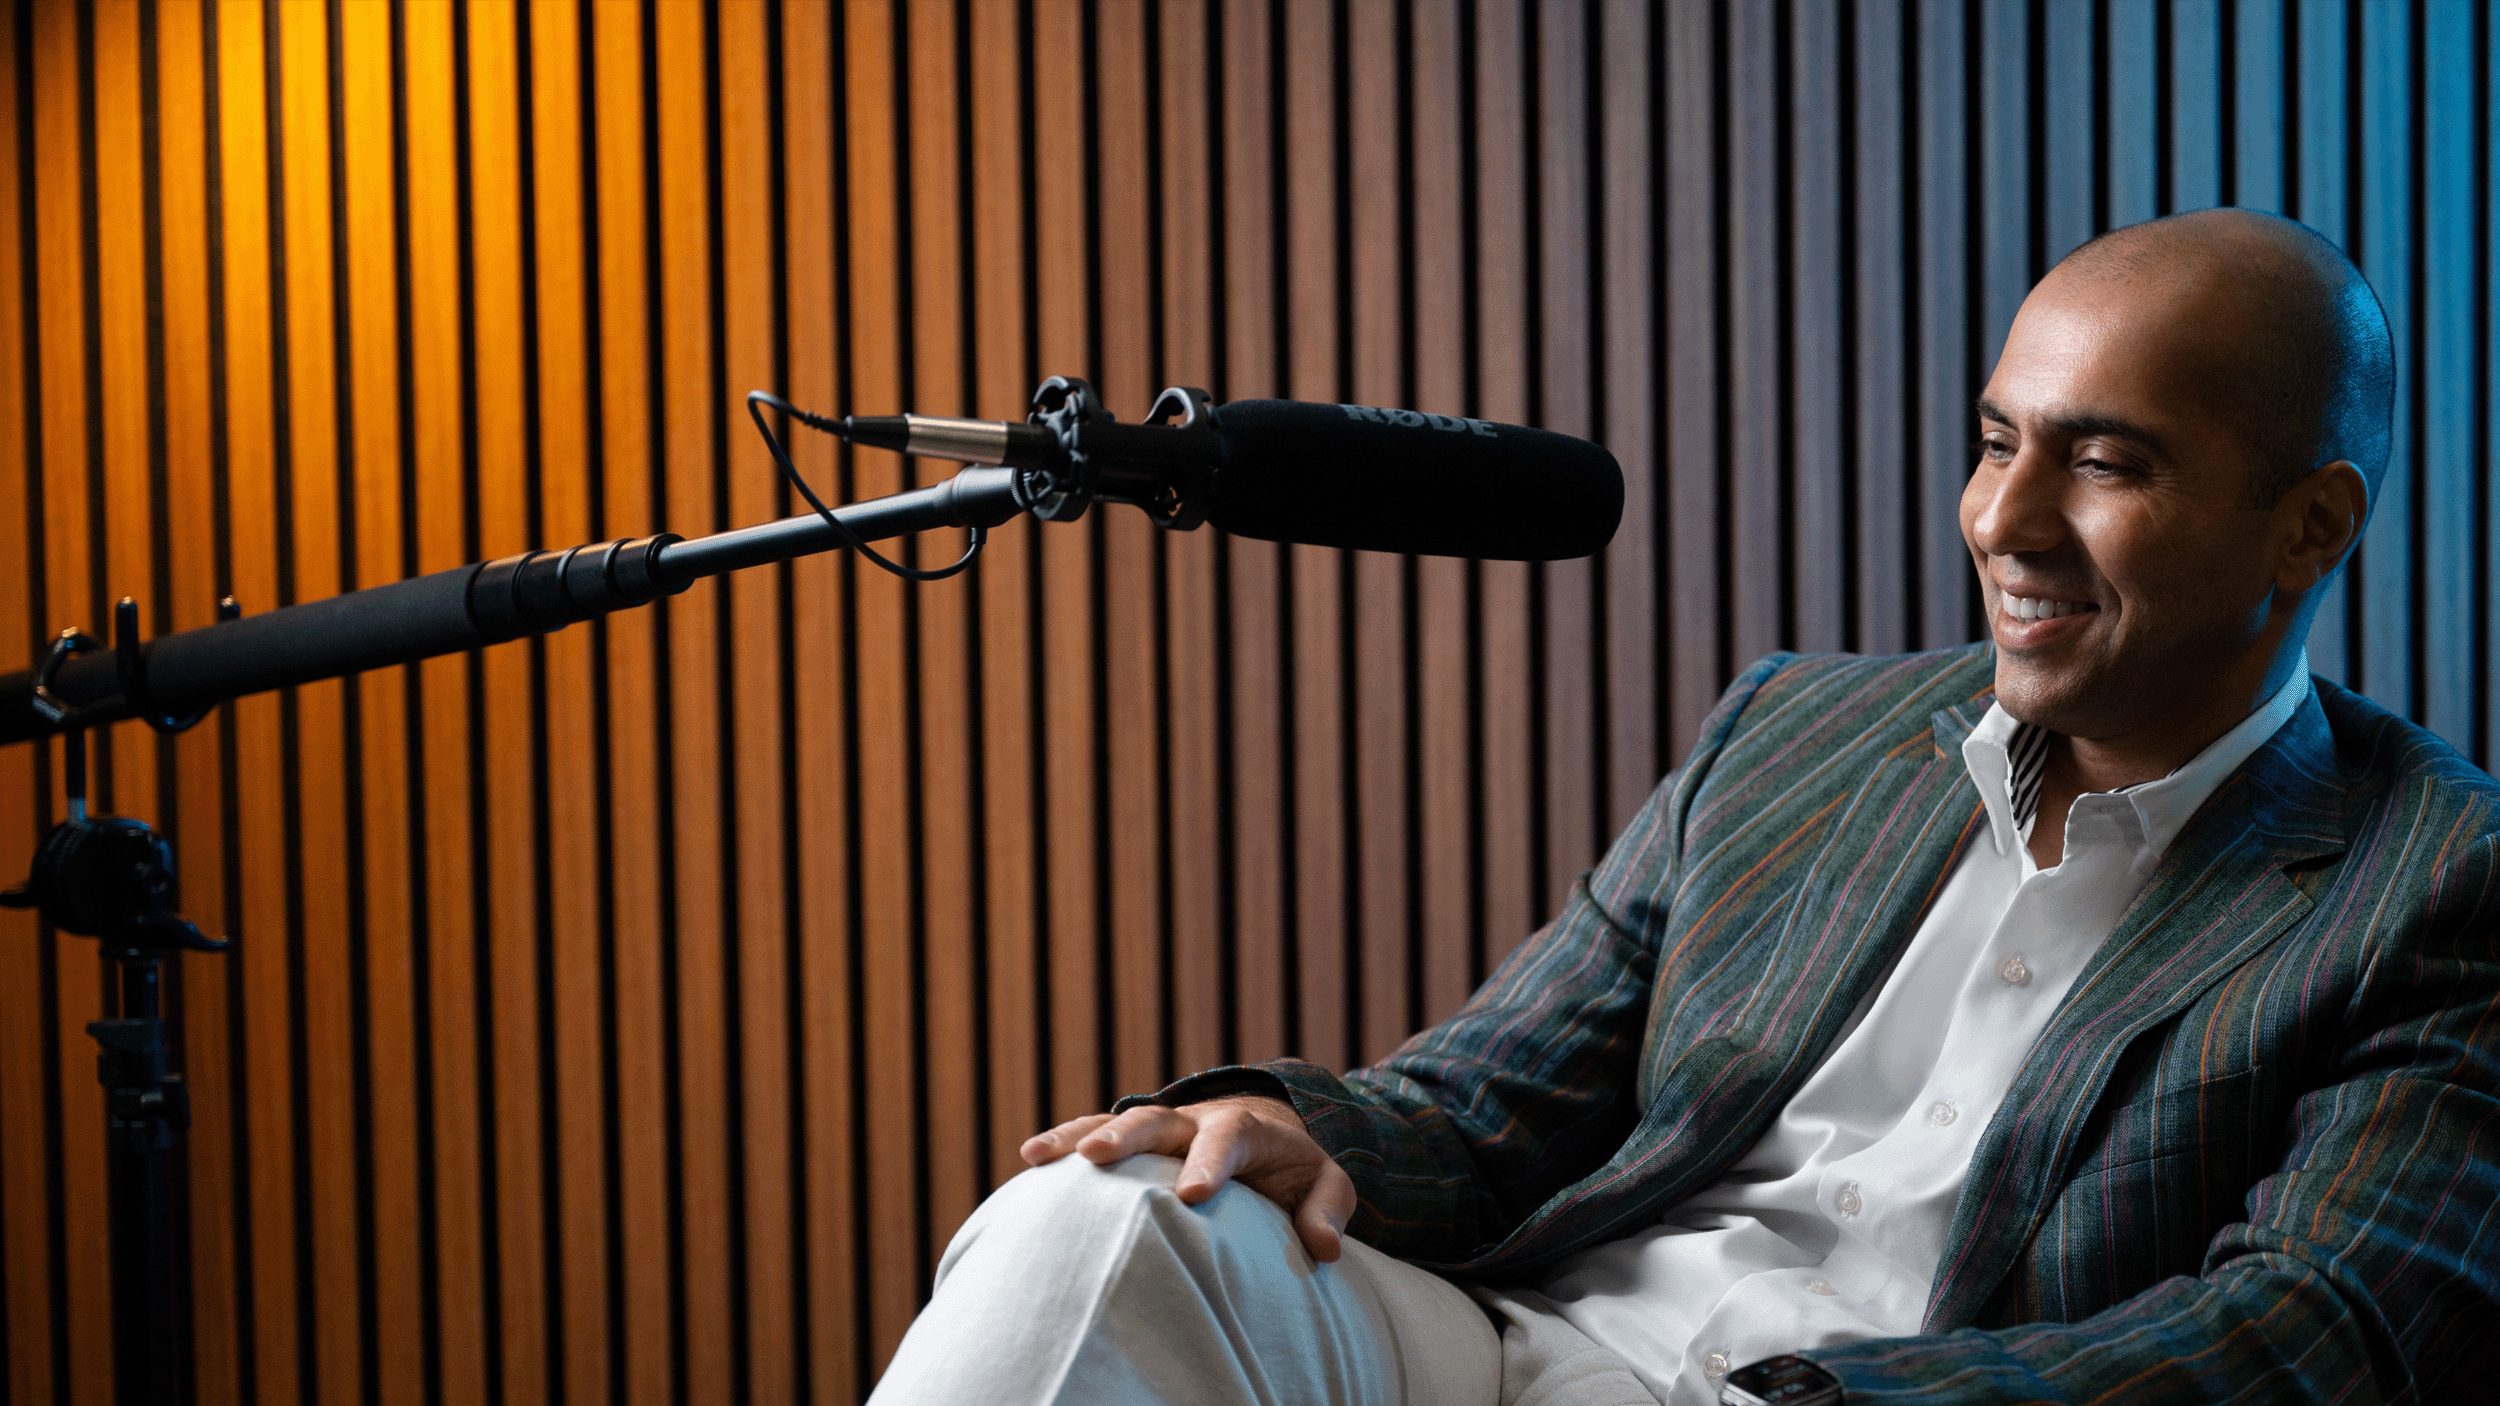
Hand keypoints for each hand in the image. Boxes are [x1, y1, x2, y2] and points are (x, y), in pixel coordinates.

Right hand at [1020, 1095, 1358, 1261]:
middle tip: (1096, 1156)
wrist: (1270, 1128)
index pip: (1229, 1138)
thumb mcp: (1325, 1184)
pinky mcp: (1138, 1138)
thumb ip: (1327, 1210)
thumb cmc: (1296, 1168)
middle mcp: (1196, 1119)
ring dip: (1080, 1134)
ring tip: (1039, 1154)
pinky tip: (1032, 1159)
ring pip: (1118, 1121)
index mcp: (1246, 1129)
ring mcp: (1163, 1126)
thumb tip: (1323, 1248)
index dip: (1210, 1162)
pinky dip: (1066, 1141)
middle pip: (1159, 1120)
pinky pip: (1097, 1132)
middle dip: (1127, 1136)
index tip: (1192, 1194)